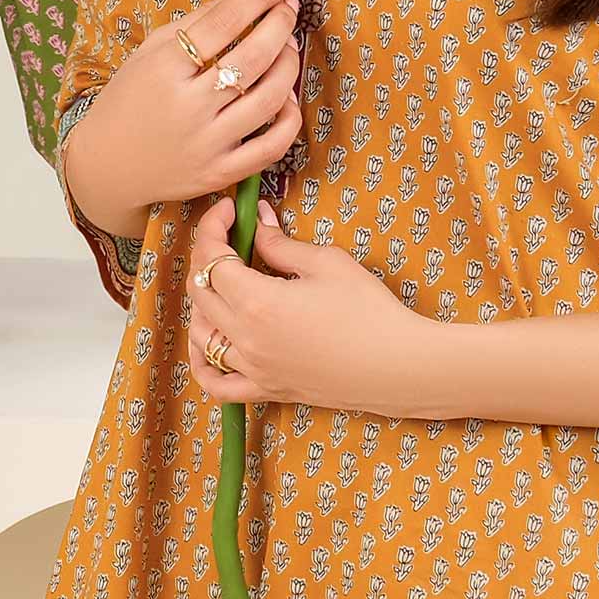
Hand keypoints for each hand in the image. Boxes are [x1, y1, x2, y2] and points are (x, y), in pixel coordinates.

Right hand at [62, 0, 303, 239]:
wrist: (107, 164)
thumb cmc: (130, 98)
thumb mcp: (154, 49)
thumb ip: (205, 14)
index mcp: (163, 68)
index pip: (223, 22)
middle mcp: (186, 106)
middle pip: (251, 58)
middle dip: (281, 25)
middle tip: (289, 8)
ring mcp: (205, 143)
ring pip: (268, 99)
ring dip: (289, 65)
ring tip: (288, 47)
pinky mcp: (219, 173)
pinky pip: (271, 147)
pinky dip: (289, 118)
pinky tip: (286, 98)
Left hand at [184, 194, 438, 414]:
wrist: (398, 366)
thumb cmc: (369, 310)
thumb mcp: (327, 263)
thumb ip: (281, 245)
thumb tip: (259, 223)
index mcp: (258, 302)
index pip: (212, 258)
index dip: (213, 228)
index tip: (230, 210)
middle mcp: (246, 338)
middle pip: (200, 292)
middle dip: (207, 255)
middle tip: (228, 236)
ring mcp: (253, 368)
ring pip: (201, 335)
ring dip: (202, 303)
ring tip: (223, 282)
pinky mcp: (267, 389)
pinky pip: (217, 383)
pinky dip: (202, 363)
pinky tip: (208, 343)